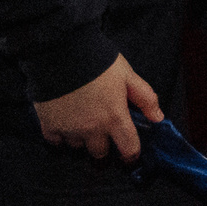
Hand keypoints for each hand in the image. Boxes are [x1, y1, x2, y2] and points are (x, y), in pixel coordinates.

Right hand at [34, 54, 162, 160]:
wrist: (62, 51)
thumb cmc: (99, 61)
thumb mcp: (128, 75)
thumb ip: (145, 98)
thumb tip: (158, 118)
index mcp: (114, 118)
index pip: (129, 149)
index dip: (131, 154)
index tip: (129, 153)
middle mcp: (92, 130)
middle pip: (100, 153)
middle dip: (104, 146)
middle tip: (102, 131)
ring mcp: (69, 130)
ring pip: (77, 147)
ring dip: (81, 139)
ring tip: (81, 121)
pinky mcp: (48, 125)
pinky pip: (55, 142)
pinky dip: (60, 136)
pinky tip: (63, 122)